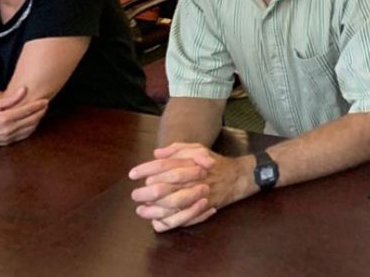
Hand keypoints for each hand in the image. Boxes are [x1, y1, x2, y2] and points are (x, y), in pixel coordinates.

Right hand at [0, 87, 47, 148]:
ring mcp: (9, 137)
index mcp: (5, 118)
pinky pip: (25, 135)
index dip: (39, 105)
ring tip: (41, 112)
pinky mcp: (8, 142)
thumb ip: (10, 99)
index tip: (45, 100)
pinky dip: (32, 129)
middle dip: (41, 112)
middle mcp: (9, 128)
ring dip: (38, 120)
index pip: (28, 110)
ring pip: (31, 128)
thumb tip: (24, 89)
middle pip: (32, 119)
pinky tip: (34, 122)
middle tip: (45, 105)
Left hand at [130, 143, 253, 232]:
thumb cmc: (213, 163)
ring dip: (154, 209)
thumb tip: (156, 153)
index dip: (146, 169)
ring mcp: (197, 194)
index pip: (164, 165)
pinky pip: (182, 218)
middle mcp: (192, 178)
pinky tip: (156, 220)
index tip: (133, 174)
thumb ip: (177, 149)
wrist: (237, 177)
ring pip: (171, 204)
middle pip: (165, 186)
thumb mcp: (197, 148)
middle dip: (146, 192)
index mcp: (190, 162)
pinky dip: (168, 220)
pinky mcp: (202, 208)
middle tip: (135, 194)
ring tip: (141, 210)